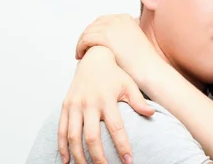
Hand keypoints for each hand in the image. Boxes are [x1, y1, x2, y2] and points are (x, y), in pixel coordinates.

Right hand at [58, 46, 154, 163]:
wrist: (93, 58)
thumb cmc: (114, 74)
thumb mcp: (129, 84)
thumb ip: (138, 101)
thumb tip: (151, 114)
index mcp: (106, 99)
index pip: (115, 127)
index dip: (122, 146)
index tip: (128, 161)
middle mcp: (89, 103)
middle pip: (91, 137)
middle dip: (98, 158)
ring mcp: (75, 105)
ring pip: (73, 136)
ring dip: (78, 156)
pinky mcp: (65, 106)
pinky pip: (61, 130)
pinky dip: (62, 146)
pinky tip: (66, 160)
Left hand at [75, 14, 156, 74]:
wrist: (149, 69)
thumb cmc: (143, 62)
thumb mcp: (133, 41)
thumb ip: (121, 36)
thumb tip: (109, 41)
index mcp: (125, 18)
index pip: (102, 21)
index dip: (94, 32)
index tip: (90, 43)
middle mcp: (117, 19)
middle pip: (93, 25)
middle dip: (87, 37)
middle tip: (83, 49)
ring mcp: (111, 26)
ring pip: (87, 32)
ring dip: (82, 43)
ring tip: (80, 55)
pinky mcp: (105, 36)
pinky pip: (85, 39)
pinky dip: (80, 47)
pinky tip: (81, 56)